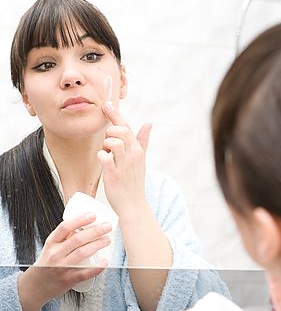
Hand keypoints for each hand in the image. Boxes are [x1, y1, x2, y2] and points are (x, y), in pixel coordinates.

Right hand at [17, 214, 110, 310]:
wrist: (37, 286)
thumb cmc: (47, 264)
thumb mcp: (51, 248)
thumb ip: (65, 237)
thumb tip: (83, 225)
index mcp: (51, 243)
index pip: (65, 227)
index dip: (80, 220)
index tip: (93, 215)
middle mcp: (55, 254)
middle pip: (77, 239)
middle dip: (95, 231)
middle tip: (107, 226)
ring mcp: (62, 267)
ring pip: (82, 253)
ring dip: (98, 245)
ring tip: (107, 240)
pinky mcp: (69, 279)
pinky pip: (86, 273)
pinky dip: (97, 267)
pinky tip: (106, 261)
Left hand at [98, 101, 151, 215]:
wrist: (134, 205)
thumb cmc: (135, 182)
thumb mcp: (142, 160)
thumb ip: (144, 140)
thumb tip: (149, 123)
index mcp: (138, 150)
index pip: (126, 126)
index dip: (114, 114)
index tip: (105, 105)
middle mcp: (133, 155)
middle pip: (119, 130)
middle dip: (109, 134)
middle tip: (108, 146)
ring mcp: (124, 165)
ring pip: (112, 141)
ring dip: (105, 146)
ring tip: (108, 156)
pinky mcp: (114, 174)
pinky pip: (103, 156)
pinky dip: (101, 157)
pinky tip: (104, 163)